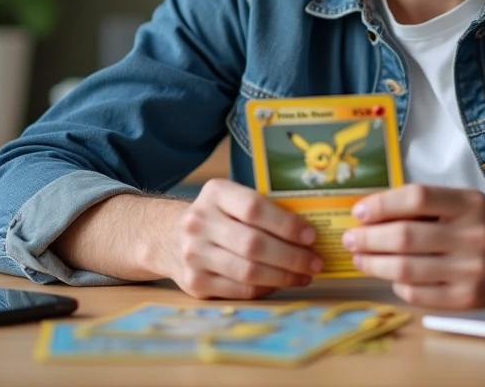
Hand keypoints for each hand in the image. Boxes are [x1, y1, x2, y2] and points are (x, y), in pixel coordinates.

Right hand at [152, 179, 323, 299]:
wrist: (168, 237)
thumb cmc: (218, 216)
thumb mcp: (232, 199)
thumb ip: (264, 208)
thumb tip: (311, 231)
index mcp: (215, 193)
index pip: (255, 208)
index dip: (287, 224)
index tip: (312, 236)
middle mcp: (199, 222)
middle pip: (253, 244)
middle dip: (292, 256)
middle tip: (316, 262)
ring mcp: (193, 255)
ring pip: (248, 271)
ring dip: (283, 276)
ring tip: (305, 276)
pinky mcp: (194, 283)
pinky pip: (239, 290)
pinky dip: (266, 288)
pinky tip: (281, 283)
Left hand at [341, 184, 484, 308]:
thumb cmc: (482, 227)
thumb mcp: (462, 203)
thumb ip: (424, 205)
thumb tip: (370, 213)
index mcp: (469, 205)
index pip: (417, 198)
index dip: (382, 204)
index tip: (359, 211)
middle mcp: (473, 236)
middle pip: (405, 236)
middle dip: (368, 238)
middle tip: (351, 238)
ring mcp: (470, 271)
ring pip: (406, 269)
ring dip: (373, 263)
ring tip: (360, 257)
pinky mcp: (466, 300)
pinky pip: (417, 294)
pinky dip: (397, 284)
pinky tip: (390, 276)